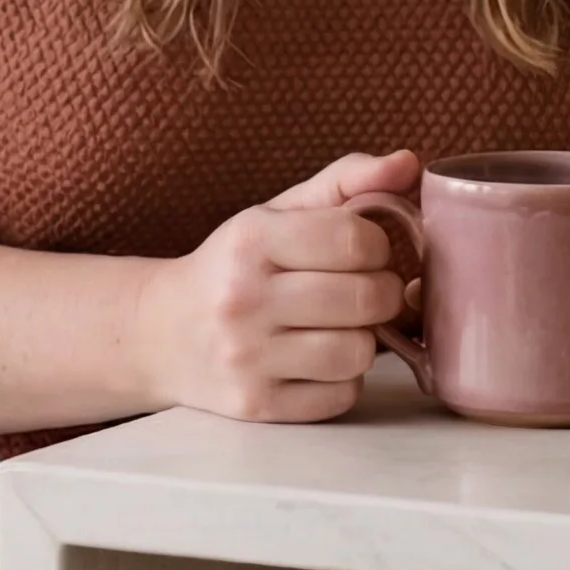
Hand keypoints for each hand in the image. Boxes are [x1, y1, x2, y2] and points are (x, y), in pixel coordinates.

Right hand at [135, 149, 418, 424]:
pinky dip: (342, 380)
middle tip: (363, 290)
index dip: (377, 246)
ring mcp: (246, 358)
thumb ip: (346, 182)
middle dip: (381, 293)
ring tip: (338, 327)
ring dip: (362, 339)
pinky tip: (317, 361)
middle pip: (367, 298)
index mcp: (250, 239)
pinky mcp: (256, 405)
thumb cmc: (236, 266)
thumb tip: (408, 163)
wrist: (161, 333)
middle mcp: (242, 299)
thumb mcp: (278, 213)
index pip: (355, 240)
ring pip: (358, 352)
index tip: (362, 251)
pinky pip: (341, 397)